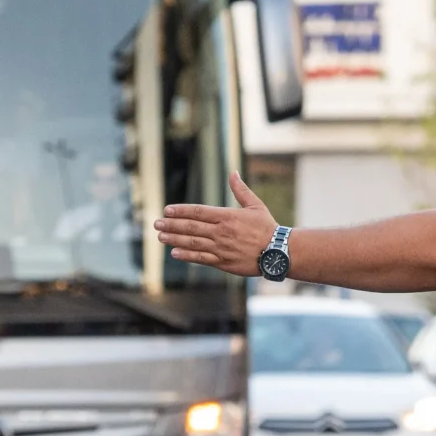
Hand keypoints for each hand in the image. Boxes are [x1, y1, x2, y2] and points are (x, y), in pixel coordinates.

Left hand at [154, 172, 278, 276]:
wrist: (278, 252)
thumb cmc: (267, 228)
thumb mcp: (255, 205)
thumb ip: (240, 190)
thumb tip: (233, 172)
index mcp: (227, 216)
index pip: (198, 211)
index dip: (181, 210)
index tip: (167, 209)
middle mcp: (221, 232)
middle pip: (191, 227)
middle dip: (172, 224)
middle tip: (156, 223)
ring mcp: (221, 248)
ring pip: (192, 242)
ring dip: (174, 239)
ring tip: (160, 236)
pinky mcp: (223, 263)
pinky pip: (201, 259)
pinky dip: (187, 255)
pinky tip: (174, 252)